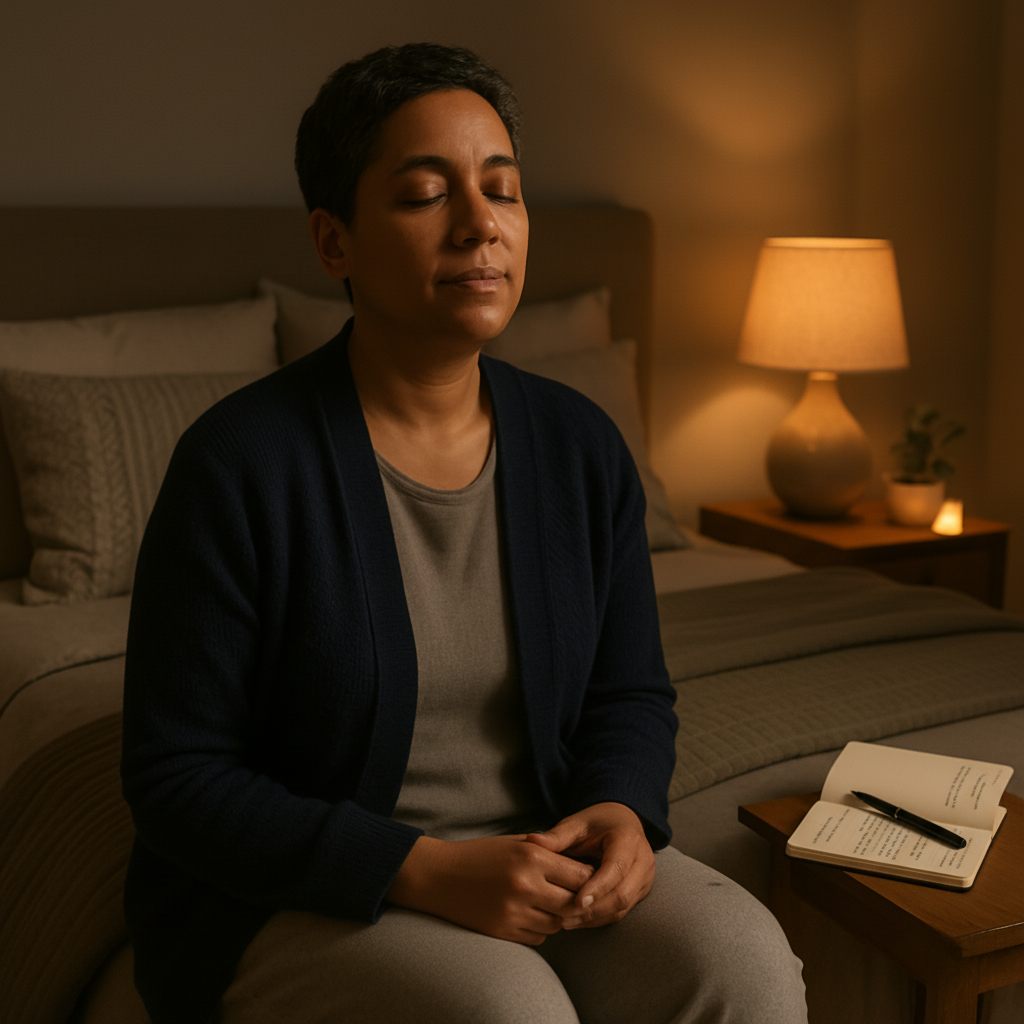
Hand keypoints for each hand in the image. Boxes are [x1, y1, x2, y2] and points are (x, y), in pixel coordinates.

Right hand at [386, 834, 594, 944]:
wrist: (439, 876)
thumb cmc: (480, 854)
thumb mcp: (516, 843)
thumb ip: (549, 852)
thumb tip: (585, 866)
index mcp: (531, 857)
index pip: (580, 875)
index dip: (588, 878)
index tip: (589, 878)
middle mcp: (525, 885)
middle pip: (573, 903)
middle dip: (577, 900)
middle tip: (576, 896)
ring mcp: (513, 911)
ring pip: (557, 924)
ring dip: (558, 916)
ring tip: (548, 904)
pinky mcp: (503, 931)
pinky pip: (538, 937)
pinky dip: (540, 929)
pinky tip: (530, 914)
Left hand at [524, 802, 654, 929]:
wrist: (621, 821)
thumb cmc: (597, 822)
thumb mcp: (577, 823)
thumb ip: (557, 835)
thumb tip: (532, 841)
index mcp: (628, 839)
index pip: (616, 869)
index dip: (597, 887)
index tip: (576, 901)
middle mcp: (642, 860)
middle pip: (622, 894)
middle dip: (594, 909)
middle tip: (564, 917)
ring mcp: (644, 878)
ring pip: (623, 907)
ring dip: (595, 918)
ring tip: (566, 922)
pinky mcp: (640, 891)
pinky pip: (622, 911)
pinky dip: (600, 918)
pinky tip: (578, 920)